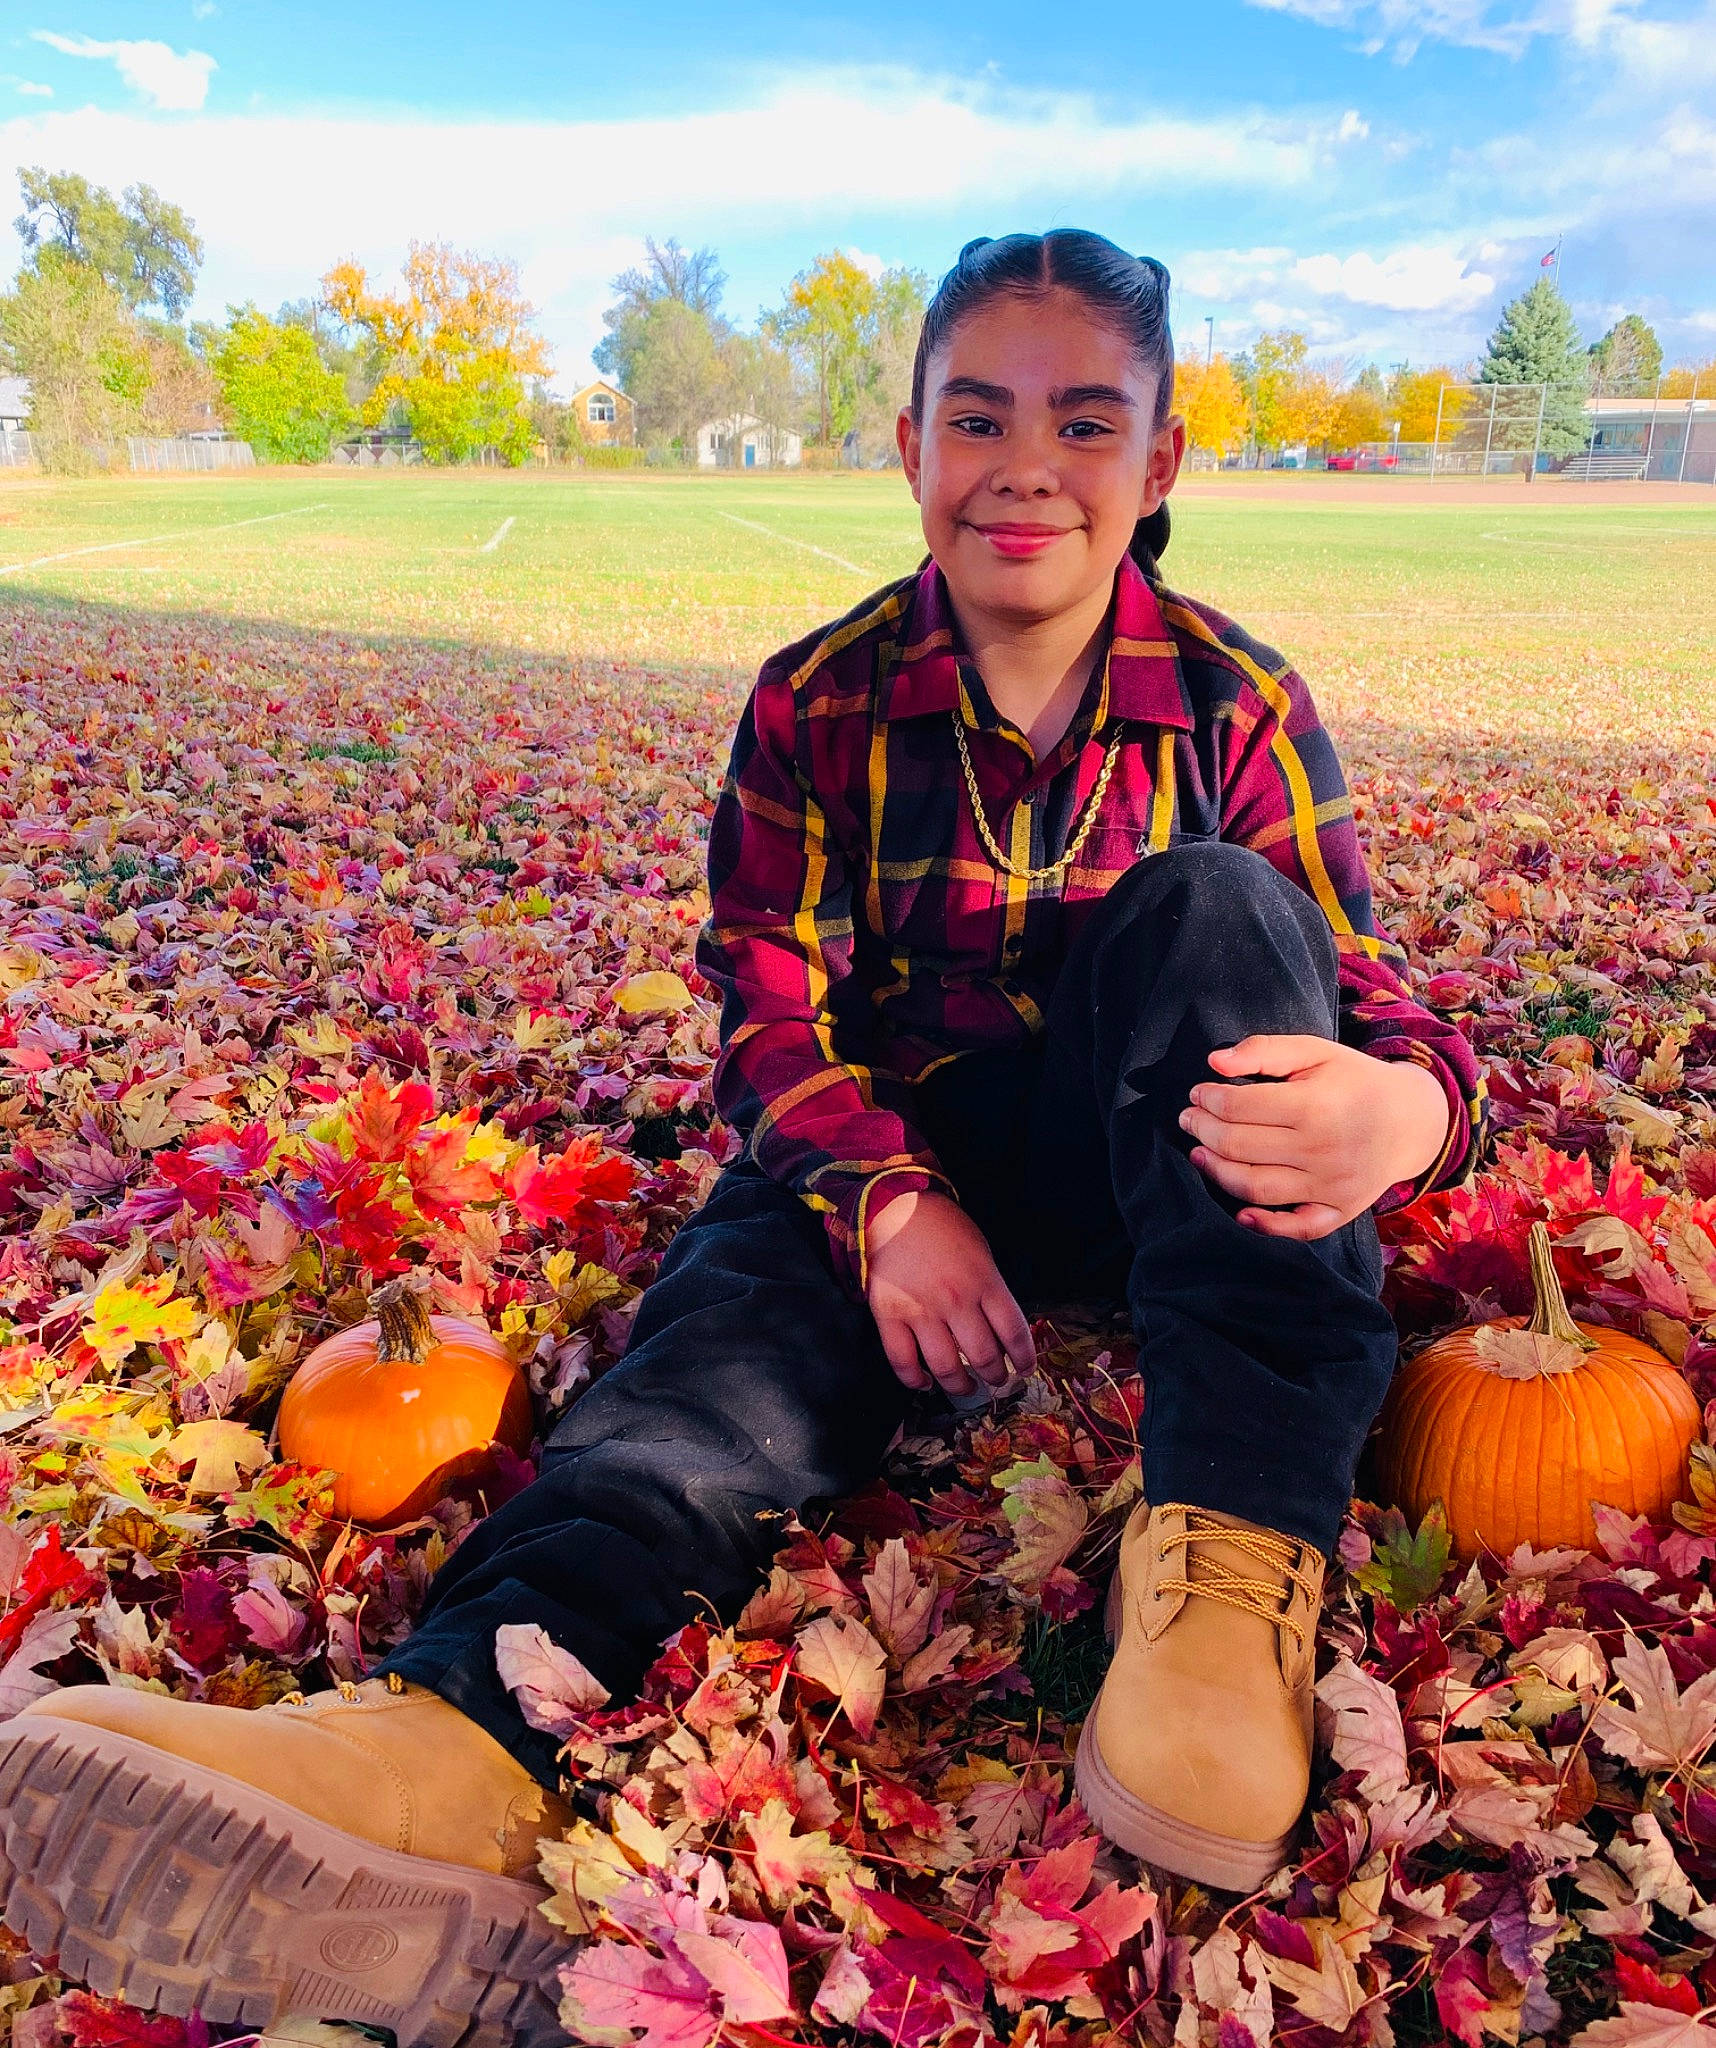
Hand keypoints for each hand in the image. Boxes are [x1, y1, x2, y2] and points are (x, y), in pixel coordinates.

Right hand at [865, 1191, 1035, 1398]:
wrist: (893, 1207)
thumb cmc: (941, 1227)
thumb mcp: (980, 1252)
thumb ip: (990, 1290)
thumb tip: (1000, 1332)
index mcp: (983, 1280)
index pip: (1014, 1332)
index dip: (1023, 1358)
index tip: (1024, 1369)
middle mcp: (955, 1300)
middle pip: (984, 1356)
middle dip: (995, 1376)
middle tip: (996, 1379)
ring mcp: (921, 1310)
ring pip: (946, 1366)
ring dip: (961, 1385)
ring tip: (966, 1387)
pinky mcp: (889, 1315)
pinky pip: (903, 1361)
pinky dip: (915, 1380)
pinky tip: (925, 1383)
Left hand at [1178, 1036, 1450, 1241]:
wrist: (1412, 1120)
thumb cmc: (1354, 1081)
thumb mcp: (1315, 1051)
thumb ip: (1264, 1050)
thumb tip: (1214, 1062)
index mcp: (1315, 1105)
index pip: (1239, 1106)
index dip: (1208, 1099)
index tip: (1198, 1093)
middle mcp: (1322, 1149)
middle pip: (1239, 1146)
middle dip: (1203, 1130)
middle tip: (1189, 1120)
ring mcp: (1332, 1185)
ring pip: (1255, 1187)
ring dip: (1216, 1172)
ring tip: (1199, 1154)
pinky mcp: (1341, 1210)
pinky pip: (1298, 1228)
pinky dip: (1266, 1226)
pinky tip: (1240, 1214)